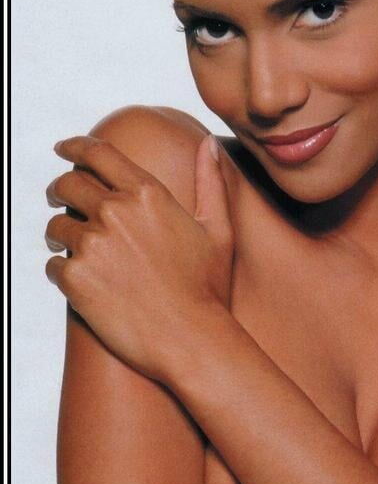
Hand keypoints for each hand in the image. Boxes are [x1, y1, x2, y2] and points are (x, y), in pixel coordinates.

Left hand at [45, 134, 234, 382]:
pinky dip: (62, 273)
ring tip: (71, 249)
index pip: (97, 153)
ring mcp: (92, 244)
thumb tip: (211, 144)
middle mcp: (115, 211)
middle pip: (67, 184)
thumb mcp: (218, 229)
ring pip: (56, 226)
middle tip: (60, 201)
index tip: (64, 148)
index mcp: (147, 193)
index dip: (75, 146)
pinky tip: (82, 285)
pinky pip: (53, 266)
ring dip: (60, 235)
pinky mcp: (74, 277)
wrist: (191, 340)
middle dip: (60, 190)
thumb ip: (211, 181)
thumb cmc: (208, 288)